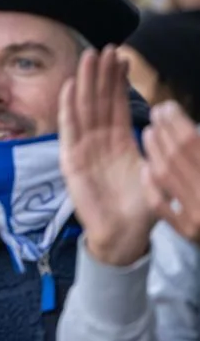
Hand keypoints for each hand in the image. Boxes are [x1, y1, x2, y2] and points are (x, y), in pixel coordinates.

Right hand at [60, 46, 152, 265]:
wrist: (123, 234)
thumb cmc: (142, 208)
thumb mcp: (159, 177)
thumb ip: (160, 155)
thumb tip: (166, 130)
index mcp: (121, 142)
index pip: (118, 104)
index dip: (118, 81)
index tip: (121, 56)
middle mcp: (100, 140)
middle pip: (99, 100)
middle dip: (101, 74)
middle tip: (104, 47)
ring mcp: (84, 147)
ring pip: (84, 107)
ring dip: (86, 82)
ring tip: (89, 57)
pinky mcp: (71, 159)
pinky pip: (69, 128)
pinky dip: (69, 106)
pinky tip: (71, 85)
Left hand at [142, 101, 199, 242]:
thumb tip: (193, 128)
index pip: (192, 142)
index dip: (177, 121)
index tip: (167, 106)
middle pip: (176, 156)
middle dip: (163, 130)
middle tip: (155, 113)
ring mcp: (198, 218)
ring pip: (165, 176)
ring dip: (153, 150)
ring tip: (149, 132)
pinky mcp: (188, 234)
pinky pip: (160, 205)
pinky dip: (150, 185)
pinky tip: (146, 167)